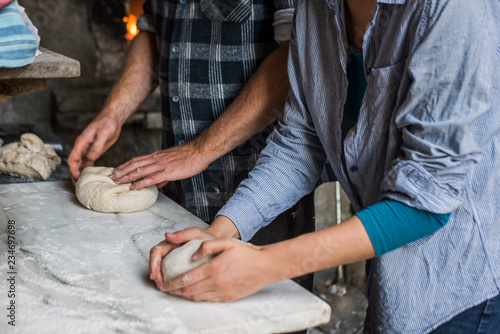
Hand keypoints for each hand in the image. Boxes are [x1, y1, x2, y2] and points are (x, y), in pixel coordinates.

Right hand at [68, 114, 121, 180]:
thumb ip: (97, 145)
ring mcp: (87, 149)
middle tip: (78, 185)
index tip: (77, 177)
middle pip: (75, 163)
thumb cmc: (107, 123)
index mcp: (82, 142)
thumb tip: (91, 157)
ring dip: (81, 173)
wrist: (112, 118)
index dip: (73, 169)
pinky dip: (87, 169)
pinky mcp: (94, 150)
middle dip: (75, 174)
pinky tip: (90, 176)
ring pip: (81, 163)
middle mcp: (82, 146)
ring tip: (83, 184)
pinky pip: (88, 161)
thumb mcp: (104, 133)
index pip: (73, 158)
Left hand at [109, 141, 210, 189]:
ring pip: (139, 171)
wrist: (199, 151)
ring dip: (126, 177)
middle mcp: (156, 159)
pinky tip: (133, 187)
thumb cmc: (190, 157)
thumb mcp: (174, 163)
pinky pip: (151, 178)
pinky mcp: (168, 171)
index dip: (125, 165)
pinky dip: (141, 183)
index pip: (137, 160)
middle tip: (110, 177)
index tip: (116, 170)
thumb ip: (164, 173)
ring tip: (116, 182)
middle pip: (134, 165)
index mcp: (157, 156)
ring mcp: (161, 165)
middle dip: (121, 171)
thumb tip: (158, 183)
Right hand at [149, 227, 215, 287]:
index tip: (154, 274)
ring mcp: (174, 261)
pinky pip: (172, 276)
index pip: (156, 252)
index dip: (153, 263)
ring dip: (161, 280)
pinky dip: (171, 282)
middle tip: (159, 284)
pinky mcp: (181, 269)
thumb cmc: (205, 238)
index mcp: (170, 243)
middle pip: (157, 263)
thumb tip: (167, 235)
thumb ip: (182, 234)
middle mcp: (170, 252)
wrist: (216, 244)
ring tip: (165, 288)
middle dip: (156, 275)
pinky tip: (175, 288)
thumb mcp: (195, 233)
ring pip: (163, 271)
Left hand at [159, 238, 280, 301]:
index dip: (172, 284)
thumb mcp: (227, 242)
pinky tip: (193, 294)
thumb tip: (192, 256)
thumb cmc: (246, 253)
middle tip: (165, 289)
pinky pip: (208, 300)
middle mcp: (216, 283)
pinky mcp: (228, 297)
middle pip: (189, 291)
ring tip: (176, 292)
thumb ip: (207, 246)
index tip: (163, 284)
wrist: (265, 266)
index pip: (186, 279)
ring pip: (197, 298)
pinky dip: (197, 298)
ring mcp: (222, 292)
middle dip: (174, 291)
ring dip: (184, 296)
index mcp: (214, 268)